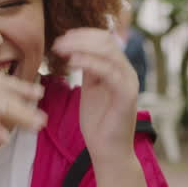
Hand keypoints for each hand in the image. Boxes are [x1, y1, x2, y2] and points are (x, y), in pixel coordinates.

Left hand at [52, 28, 139, 161]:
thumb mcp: (91, 89)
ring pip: (108, 52)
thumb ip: (89, 70)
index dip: (83, 35)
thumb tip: (77, 50)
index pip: (104, 40)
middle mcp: (127, 72)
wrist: (108, 151)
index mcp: (119, 69)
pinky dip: (90, 62)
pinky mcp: (127, 95)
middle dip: (79, 38)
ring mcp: (129, 82)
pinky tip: (72, 62)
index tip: (61, 39)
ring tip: (61, 50)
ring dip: (81, 47)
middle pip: (106, 41)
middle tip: (58, 44)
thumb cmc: (99, 123)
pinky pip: (109, 72)